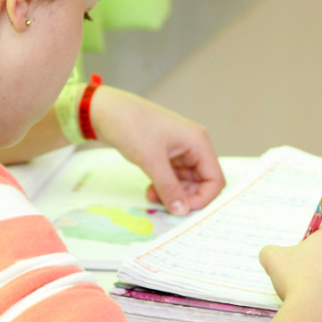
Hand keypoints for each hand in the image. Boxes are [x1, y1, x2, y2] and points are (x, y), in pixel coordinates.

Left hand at [88, 86, 224, 214]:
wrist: (106, 110)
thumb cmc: (131, 126)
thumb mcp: (151, 160)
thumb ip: (169, 188)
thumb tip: (182, 211)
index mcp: (198, 143)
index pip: (215, 179)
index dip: (203, 198)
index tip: (182, 210)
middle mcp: (194, 146)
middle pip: (202, 182)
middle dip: (185, 197)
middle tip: (165, 206)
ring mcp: (180, 150)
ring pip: (186, 182)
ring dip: (172, 193)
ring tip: (153, 197)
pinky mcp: (167, 154)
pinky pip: (173, 177)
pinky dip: (164, 187)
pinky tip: (150, 190)